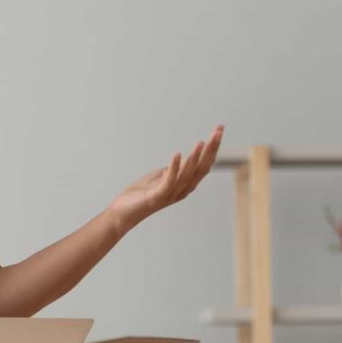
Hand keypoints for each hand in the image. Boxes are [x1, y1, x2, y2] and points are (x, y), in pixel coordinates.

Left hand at [106, 125, 224, 232]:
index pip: (204, 164)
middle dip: (211, 148)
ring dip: (194, 158)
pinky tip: (177, 154)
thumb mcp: (158, 177)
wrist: (122, 214)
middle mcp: (182, 189)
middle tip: (219, 130)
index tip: (219, 129)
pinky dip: (174, 168)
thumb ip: (171, 170)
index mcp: (185, 184)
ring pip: (188, 174)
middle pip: (202, 167)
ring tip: (201, 142)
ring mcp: (171, 194)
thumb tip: (180, 160)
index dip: (213, 147)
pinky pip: (169, 181)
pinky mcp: (157, 196)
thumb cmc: (139, 195)